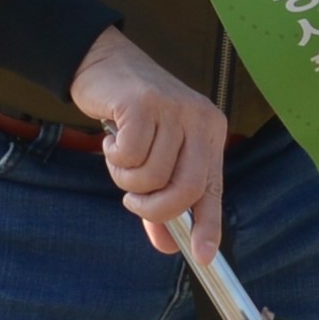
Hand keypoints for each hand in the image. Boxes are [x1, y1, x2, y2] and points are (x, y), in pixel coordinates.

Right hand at [69, 28, 232, 260]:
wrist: (104, 63)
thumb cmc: (132, 115)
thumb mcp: (153, 157)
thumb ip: (161, 200)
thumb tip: (168, 245)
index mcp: (210, 133)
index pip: (214, 189)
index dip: (209, 226)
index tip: (203, 256)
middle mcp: (199, 119)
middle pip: (186, 189)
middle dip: (154, 207)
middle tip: (132, 201)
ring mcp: (173, 109)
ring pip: (152, 176)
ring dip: (126, 178)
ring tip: (119, 156)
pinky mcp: (144, 103)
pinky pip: (129, 155)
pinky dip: (113, 156)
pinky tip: (111, 138)